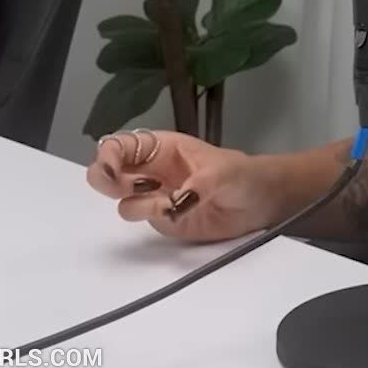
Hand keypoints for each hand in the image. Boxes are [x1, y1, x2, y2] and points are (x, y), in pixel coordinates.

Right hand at [86, 128, 283, 241]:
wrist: (261, 203)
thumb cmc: (243, 175)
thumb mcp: (225, 171)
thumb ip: (200, 185)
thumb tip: (176, 203)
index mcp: (162, 147)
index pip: (121, 145)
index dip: (108, 155)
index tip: (114, 171)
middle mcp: (152, 171)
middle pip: (108, 172)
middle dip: (105, 179)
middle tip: (123, 187)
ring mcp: (155, 197)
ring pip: (123, 202)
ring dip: (138, 205)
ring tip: (167, 204)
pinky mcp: (164, 220)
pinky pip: (145, 222)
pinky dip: (155, 220)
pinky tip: (176, 214)